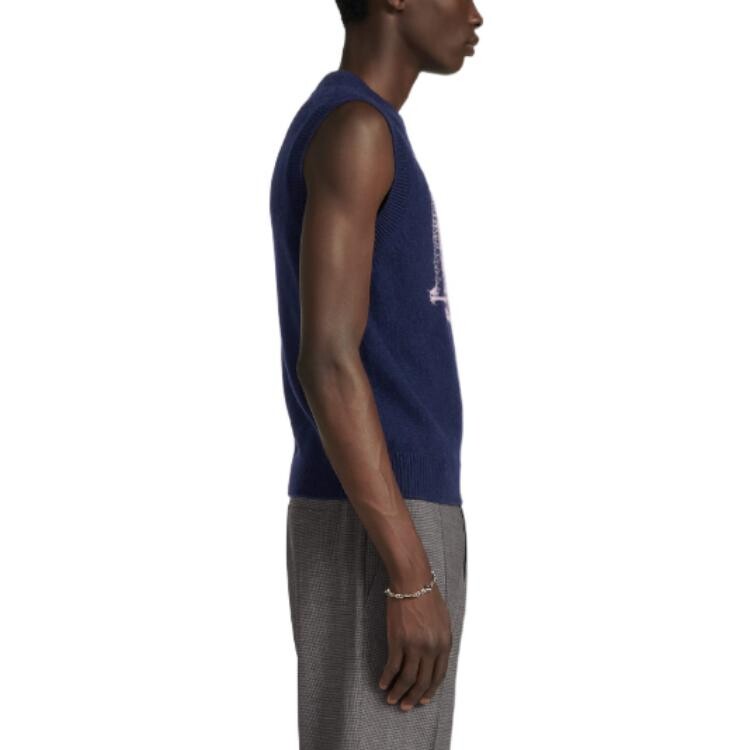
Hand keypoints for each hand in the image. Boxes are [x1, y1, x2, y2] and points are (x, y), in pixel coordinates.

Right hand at [377, 582, 452, 710]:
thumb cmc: (427, 596)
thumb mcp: (443, 620)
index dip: (430, 690)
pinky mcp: (398, 640)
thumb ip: (440, 640)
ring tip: (392, 699)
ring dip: (399, 692)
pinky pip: (393, 666)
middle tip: (406, 706)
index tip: (423, 700)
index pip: (438, 676)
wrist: (413, 581)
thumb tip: (435, 657)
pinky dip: (387, 677)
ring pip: (407, 678)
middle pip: (423, 681)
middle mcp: (431, 648)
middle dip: (414, 697)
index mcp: (445, 643)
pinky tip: (382, 683)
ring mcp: (414, 645)